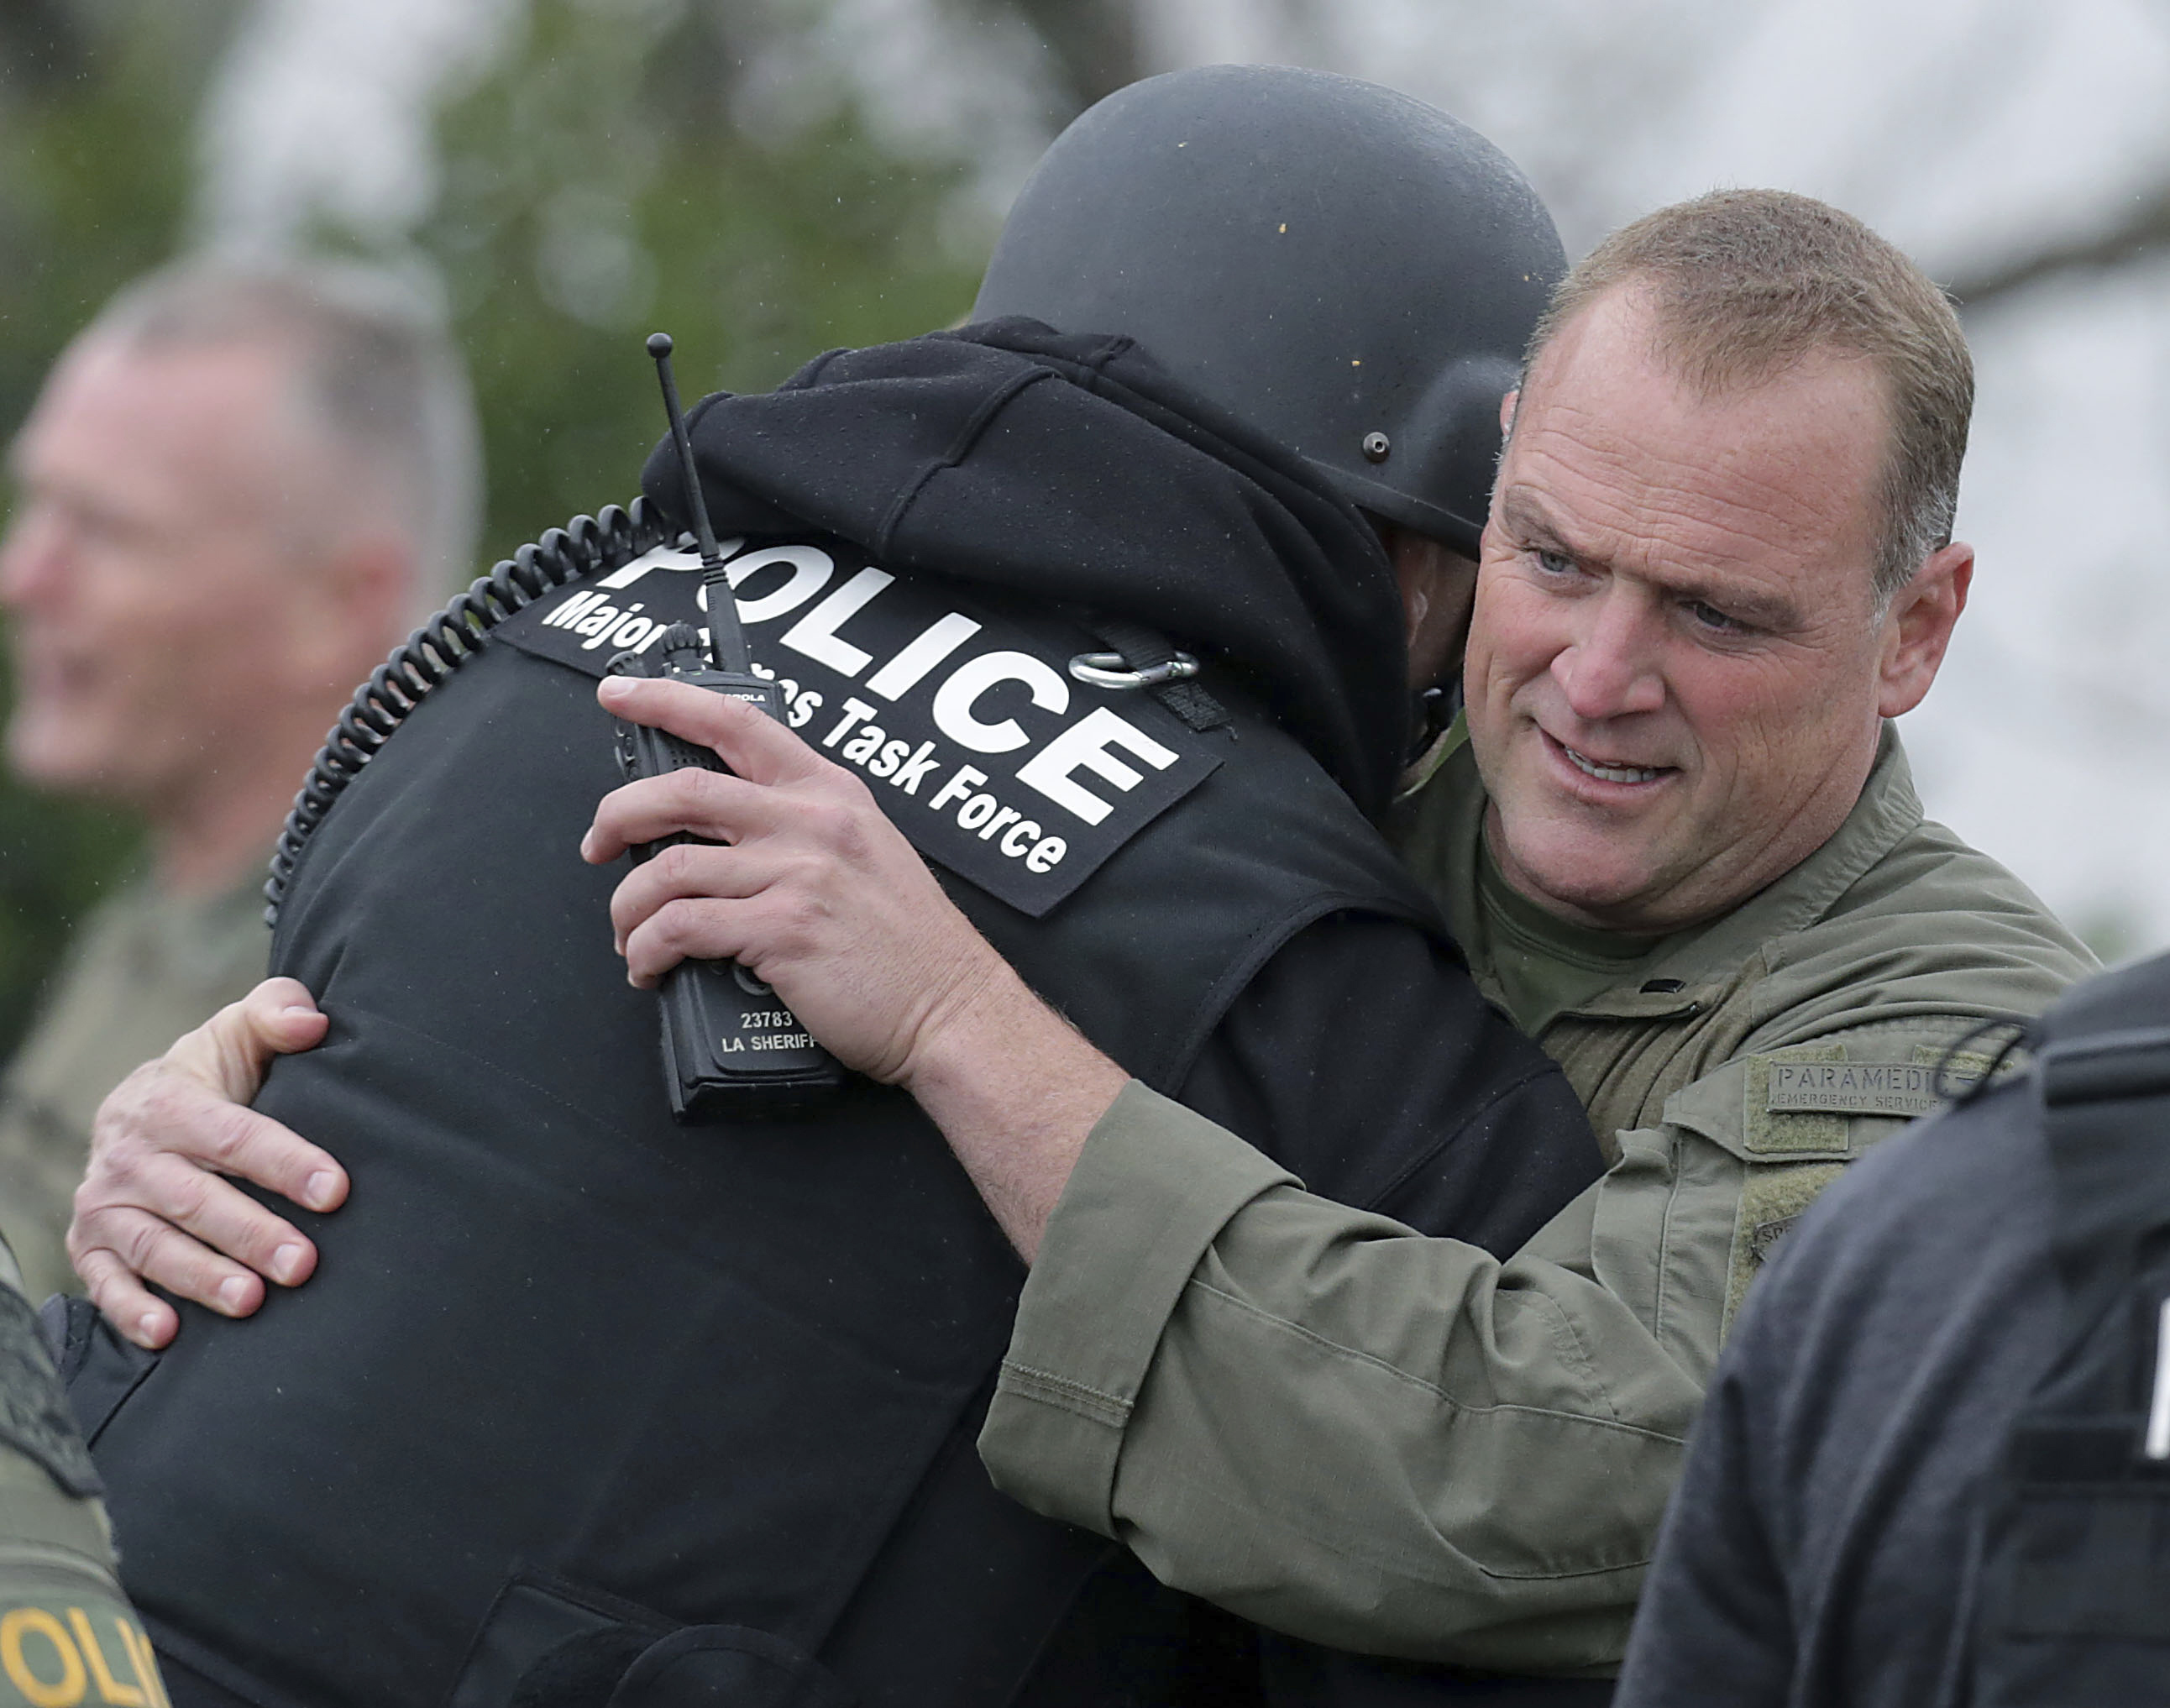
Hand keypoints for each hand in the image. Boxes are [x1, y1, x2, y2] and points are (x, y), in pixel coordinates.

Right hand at [70, 978, 349, 1349]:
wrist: (139, 1109)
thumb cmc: (212, 1076)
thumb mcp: (240, 1034)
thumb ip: (278, 1013)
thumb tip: (312, 1021)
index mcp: (170, 1102)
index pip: (234, 1136)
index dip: (285, 1163)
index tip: (335, 1191)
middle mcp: (130, 1156)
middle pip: (196, 1200)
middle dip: (251, 1234)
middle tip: (303, 1264)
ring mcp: (106, 1204)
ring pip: (154, 1246)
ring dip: (201, 1278)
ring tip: (252, 1301)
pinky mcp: (90, 1245)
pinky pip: (104, 1283)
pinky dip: (131, 1310)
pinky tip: (168, 1335)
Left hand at [584, 678, 1124, 1256]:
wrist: (952, 1010)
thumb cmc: (911, 947)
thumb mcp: (869, 854)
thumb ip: (806, 829)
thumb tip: (726, 836)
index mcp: (830, 794)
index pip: (737, 723)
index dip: (666, 701)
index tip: (618, 695)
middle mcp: (811, 823)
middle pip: (682, 792)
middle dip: (617, 816)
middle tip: (597, 845)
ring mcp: (798, 874)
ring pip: (668, 869)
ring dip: (627, 908)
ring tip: (628, 936)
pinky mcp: (783, 931)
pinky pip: (681, 927)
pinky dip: (647, 951)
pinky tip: (649, 969)